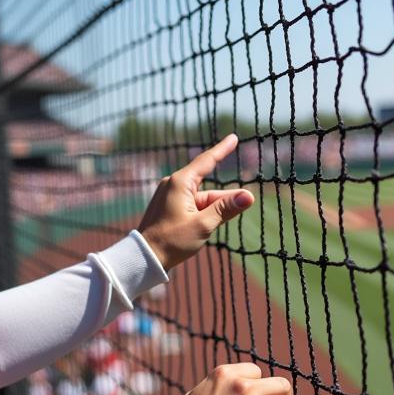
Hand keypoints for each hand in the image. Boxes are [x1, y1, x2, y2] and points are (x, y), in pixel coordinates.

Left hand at [137, 135, 253, 269]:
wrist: (144, 257)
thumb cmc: (171, 241)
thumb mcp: (203, 225)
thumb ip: (225, 209)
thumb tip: (248, 196)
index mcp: (180, 183)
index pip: (206, 161)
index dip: (222, 150)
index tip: (233, 138)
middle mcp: (173, 184)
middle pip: (208, 187)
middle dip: (224, 199)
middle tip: (243, 204)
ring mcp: (169, 195)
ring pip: (202, 198)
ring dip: (213, 210)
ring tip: (209, 228)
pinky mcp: (168, 206)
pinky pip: (192, 204)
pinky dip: (203, 213)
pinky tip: (203, 226)